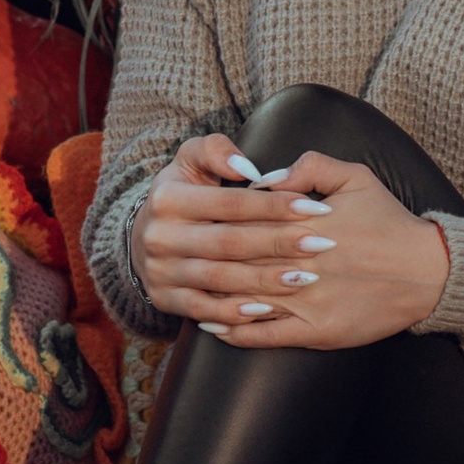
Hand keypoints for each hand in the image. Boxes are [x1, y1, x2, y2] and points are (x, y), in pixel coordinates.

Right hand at [132, 133, 313, 327]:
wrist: (142, 237)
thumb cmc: (183, 193)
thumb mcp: (190, 161)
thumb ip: (216, 150)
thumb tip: (246, 167)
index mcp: (169, 198)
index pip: (230, 202)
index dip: (274, 205)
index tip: (314, 207)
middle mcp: (161, 236)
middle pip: (228, 242)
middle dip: (278, 243)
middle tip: (321, 244)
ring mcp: (162, 271)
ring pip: (219, 279)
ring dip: (264, 281)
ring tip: (304, 278)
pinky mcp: (166, 299)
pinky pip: (203, 309)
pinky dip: (234, 312)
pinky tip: (266, 310)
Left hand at [195, 146, 451, 352]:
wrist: (427, 272)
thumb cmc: (389, 222)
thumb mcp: (356, 177)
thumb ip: (311, 165)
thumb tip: (267, 177)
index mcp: (307, 223)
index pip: (249, 221)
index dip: (220, 221)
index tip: (200, 220)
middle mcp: (302, 263)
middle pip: (240, 260)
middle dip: (208, 259)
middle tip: (179, 256)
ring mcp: (307, 301)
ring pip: (246, 300)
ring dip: (212, 297)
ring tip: (186, 291)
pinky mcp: (316, 332)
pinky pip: (265, 335)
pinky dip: (235, 332)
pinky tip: (214, 326)